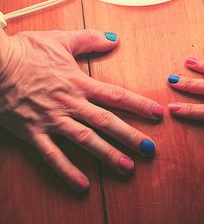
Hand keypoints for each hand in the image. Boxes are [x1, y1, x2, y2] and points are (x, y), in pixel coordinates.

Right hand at [0, 29, 162, 190]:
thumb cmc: (26, 51)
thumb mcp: (60, 40)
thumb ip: (89, 39)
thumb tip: (113, 38)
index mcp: (79, 83)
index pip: (116, 96)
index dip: (138, 105)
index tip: (156, 114)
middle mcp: (71, 104)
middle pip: (106, 122)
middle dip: (130, 136)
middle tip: (149, 149)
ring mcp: (52, 120)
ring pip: (85, 140)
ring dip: (107, 155)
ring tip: (127, 168)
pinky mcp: (34, 132)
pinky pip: (52, 155)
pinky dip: (67, 170)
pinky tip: (83, 185)